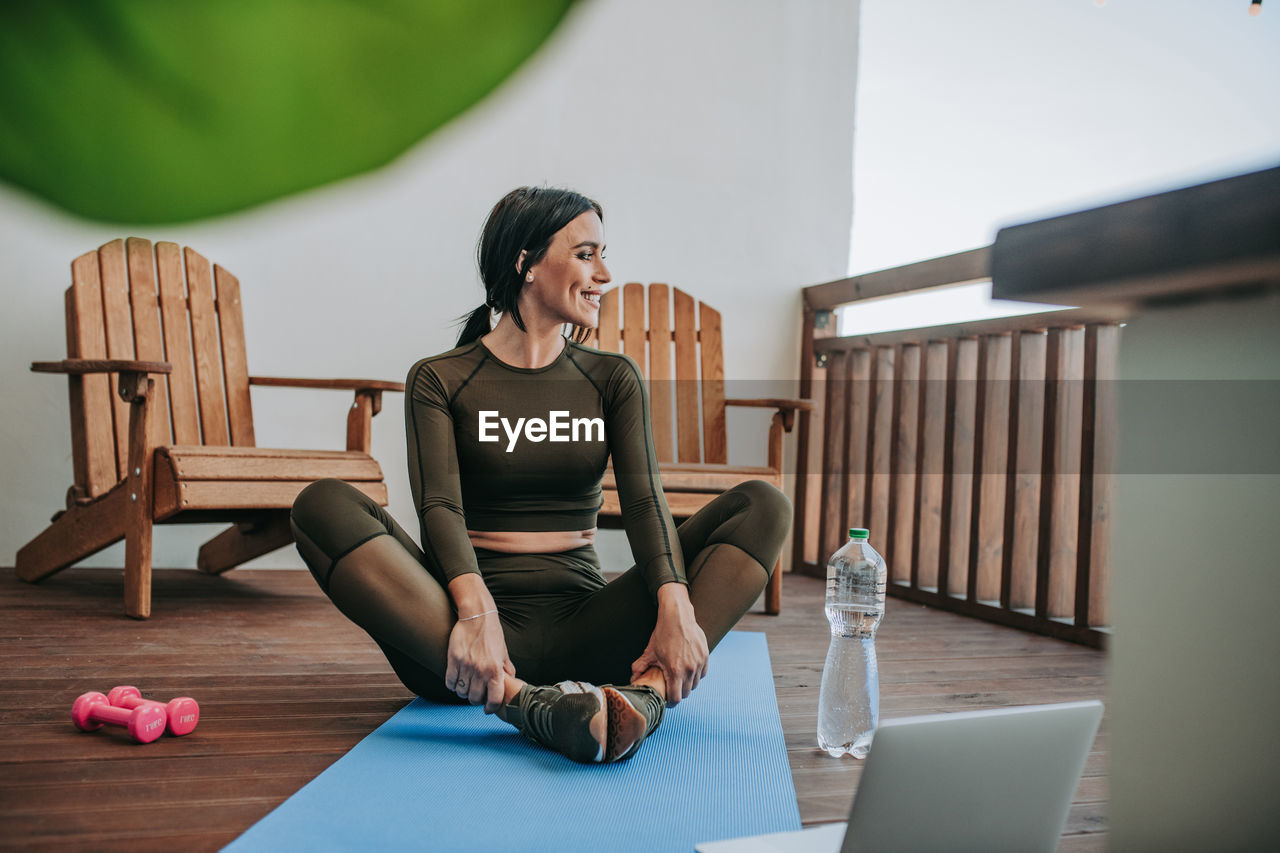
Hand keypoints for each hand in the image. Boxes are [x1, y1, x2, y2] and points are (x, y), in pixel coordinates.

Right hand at [445, 610, 514, 713]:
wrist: (477, 616)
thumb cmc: (492, 634)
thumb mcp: (503, 652)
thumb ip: (507, 669)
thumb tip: (510, 681)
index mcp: (495, 670)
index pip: (494, 699)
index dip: (491, 708)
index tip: (488, 708)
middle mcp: (480, 670)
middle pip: (474, 698)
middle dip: (475, 700)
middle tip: (476, 694)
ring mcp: (466, 666)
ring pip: (461, 692)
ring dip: (463, 692)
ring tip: (466, 686)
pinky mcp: (453, 660)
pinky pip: (450, 682)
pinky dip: (452, 685)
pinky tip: (456, 680)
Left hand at [630, 583, 707, 705]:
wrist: (678, 616)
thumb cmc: (663, 634)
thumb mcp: (649, 651)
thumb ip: (639, 667)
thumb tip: (632, 679)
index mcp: (675, 671)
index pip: (676, 698)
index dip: (671, 702)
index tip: (667, 700)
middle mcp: (689, 669)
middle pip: (686, 694)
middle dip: (678, 694)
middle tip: (671, 689)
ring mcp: (699, 663)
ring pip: (695, 684)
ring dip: (687, 685)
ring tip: (679, 679)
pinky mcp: (705, 656)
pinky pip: (702, 674)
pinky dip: (695, 675)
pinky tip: (687, 670)